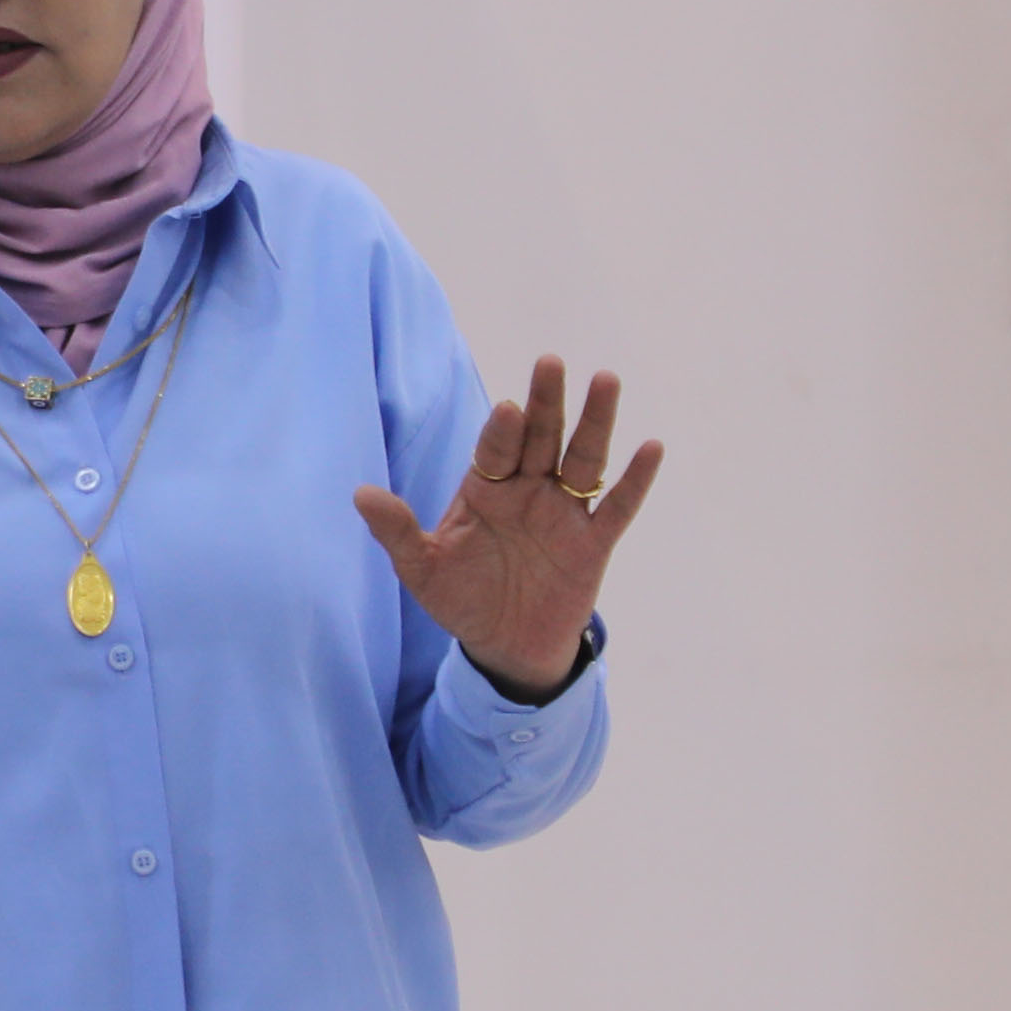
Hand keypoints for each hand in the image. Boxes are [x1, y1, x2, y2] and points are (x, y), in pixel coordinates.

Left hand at [354, 358, 660, 697]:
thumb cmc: (462, 599)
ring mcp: (564, 513)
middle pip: (541, 437)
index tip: (507, 410)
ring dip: (595, 422)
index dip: (501, 431)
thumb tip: (360, 494)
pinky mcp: (593, 543)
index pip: (495, 450)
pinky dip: (635, 480)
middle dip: (546, 402)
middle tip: (550, 363)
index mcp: (486, 488)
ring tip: (605, 380)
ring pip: (583, 459)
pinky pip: (618, 507)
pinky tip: (651, 448)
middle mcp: (528, 490)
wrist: (505, 647)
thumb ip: (397, 532)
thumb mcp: (423, 570)